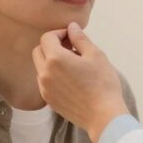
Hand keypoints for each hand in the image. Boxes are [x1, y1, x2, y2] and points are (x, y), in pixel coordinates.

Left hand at [32, 23, 128, 142]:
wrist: (103, 116)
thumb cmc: (102, 83)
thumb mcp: (95, 55)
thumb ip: (80, 39)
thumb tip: (71, 27)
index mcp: (55, 59)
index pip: (47, 38)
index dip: (59, 33)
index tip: (72, 37)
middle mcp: (45, 73)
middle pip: (38, 51)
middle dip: (51, 46)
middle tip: (70, 48)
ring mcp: (44, 88)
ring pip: (40, 67)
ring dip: (51, 61)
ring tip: (72, 65)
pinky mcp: (49, 100)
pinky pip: (44, 82)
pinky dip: (52, 75)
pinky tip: (70, 80)